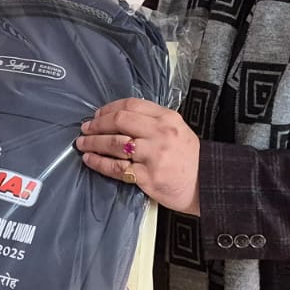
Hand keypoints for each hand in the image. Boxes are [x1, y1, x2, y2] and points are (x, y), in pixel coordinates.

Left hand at [74, 98, 200, 214]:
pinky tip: (90, 160)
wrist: (207, 185)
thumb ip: (153, 121)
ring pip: (115, 144)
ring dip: (93, 142)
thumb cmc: (190, 158)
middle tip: (85, 128)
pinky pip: (117, 167)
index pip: (131, 105)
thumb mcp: (178, 130)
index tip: (97, 114)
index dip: (109, 108)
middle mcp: (160, 134)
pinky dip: (99, 163)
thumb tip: (120, 117)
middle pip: (120, 121)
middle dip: (97, 124)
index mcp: (167, 118)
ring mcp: (153, 155)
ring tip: (82, 144)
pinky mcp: (147, 177)